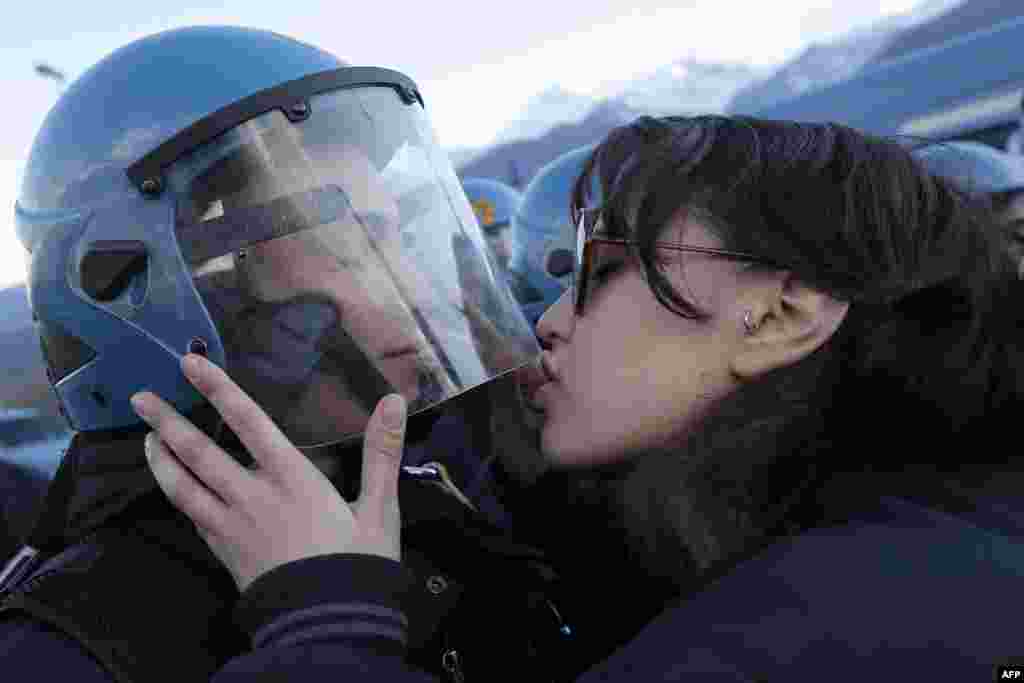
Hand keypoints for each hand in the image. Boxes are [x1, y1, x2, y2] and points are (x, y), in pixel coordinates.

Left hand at [130, 353, 406, 591]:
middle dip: (166, 422)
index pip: (249, 422)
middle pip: (199, 452)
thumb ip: (382, 452)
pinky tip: (174, 488)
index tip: (190, 363)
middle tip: (140, 398)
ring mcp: (232, 527)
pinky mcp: (224, 552)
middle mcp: (253, 497)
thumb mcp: (380, 509)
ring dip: (160, 460)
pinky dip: (176, 494)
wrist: (327, 625)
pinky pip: (191, 516)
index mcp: (292, 478)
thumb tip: (394, 400)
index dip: (218, 389)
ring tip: (147, 439)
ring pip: (182, 487)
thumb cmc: (357, 564)